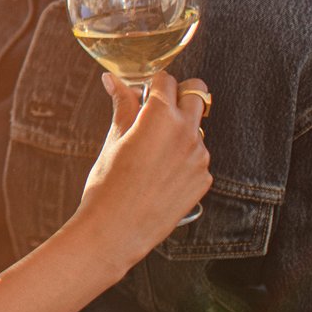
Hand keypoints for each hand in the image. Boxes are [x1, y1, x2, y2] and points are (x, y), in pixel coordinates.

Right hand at [69, 70, 212, 274]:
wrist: (116, 231)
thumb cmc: (107, 185)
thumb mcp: (113, 140)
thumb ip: (122, 105)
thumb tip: (113, 80)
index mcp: (161, 117)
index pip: (166, 80)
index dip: (152, 84)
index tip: (142, 93)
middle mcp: (187, 133)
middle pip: (197, 93)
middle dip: (178, 95)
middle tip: (157, 110)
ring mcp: (200, 157)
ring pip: (197, 127)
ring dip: (181, 129)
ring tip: (153, 151)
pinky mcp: (204, 179)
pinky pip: (198, 157)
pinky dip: (183, 157)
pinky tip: (160, 174)